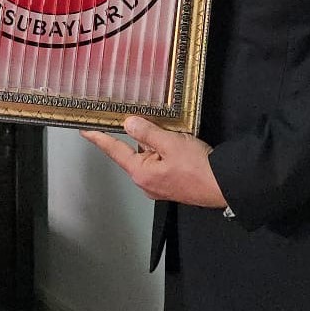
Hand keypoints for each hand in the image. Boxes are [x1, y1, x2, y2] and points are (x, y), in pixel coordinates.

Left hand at [81, 115, 226, 207]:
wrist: (224, 186)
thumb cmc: (197, 166)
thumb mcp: (171, 143)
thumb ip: (148, 132)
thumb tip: (128, 124)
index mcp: (141, 173)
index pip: (115, 151)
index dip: (100, 139)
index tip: (85, 131)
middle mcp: (145, 183)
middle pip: (134, 153)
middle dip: (142, 138)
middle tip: (154, 124)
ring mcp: (158, 187)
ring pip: (149, 158)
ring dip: (156, 145)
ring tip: (173, 136)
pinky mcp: (171, 187)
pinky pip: (160, 165)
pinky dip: (165, 153)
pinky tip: (179, 147)